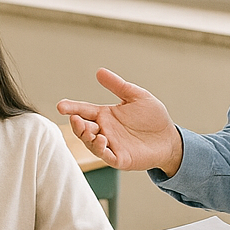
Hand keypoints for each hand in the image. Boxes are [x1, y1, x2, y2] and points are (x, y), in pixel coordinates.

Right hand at [57, 68, 182, 174]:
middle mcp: (105, 130)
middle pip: (83, 128)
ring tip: (90, 130)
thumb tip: (99, 72)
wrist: (169, 138)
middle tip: (75, 119)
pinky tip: (102, 140)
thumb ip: (118, 85)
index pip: (84, 111)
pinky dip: (101, 149)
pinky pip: (107, 156)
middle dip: (77, 125)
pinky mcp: (120, 158)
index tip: (60, 106)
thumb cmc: (153, 118)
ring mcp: (111, 145)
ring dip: (87, 137)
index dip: (72, 108)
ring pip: (91, 143)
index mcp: (105, 115)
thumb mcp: (137, 96)